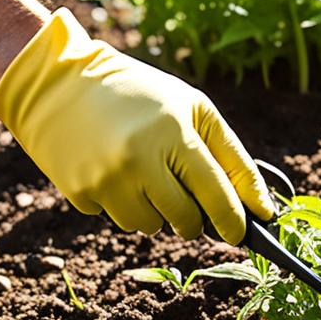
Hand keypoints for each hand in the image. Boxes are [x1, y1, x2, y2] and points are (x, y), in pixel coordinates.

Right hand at [0, 9, 273, 241]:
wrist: (58, 84)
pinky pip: (115, 219)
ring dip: (154, 211)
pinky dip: (121, 203)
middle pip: (185, 220)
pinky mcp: (79, 193)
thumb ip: (231, 157)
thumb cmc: (139, 94)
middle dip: (193, 217)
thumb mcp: (193, 110)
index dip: (234, 221)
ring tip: (143, 173)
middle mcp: (139, 160)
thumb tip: (262, 208)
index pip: (215, 194)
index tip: (241, 235)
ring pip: (150, 226)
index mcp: (173, 134)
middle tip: (186, 196)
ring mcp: (106, 179)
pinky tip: (111, 170)